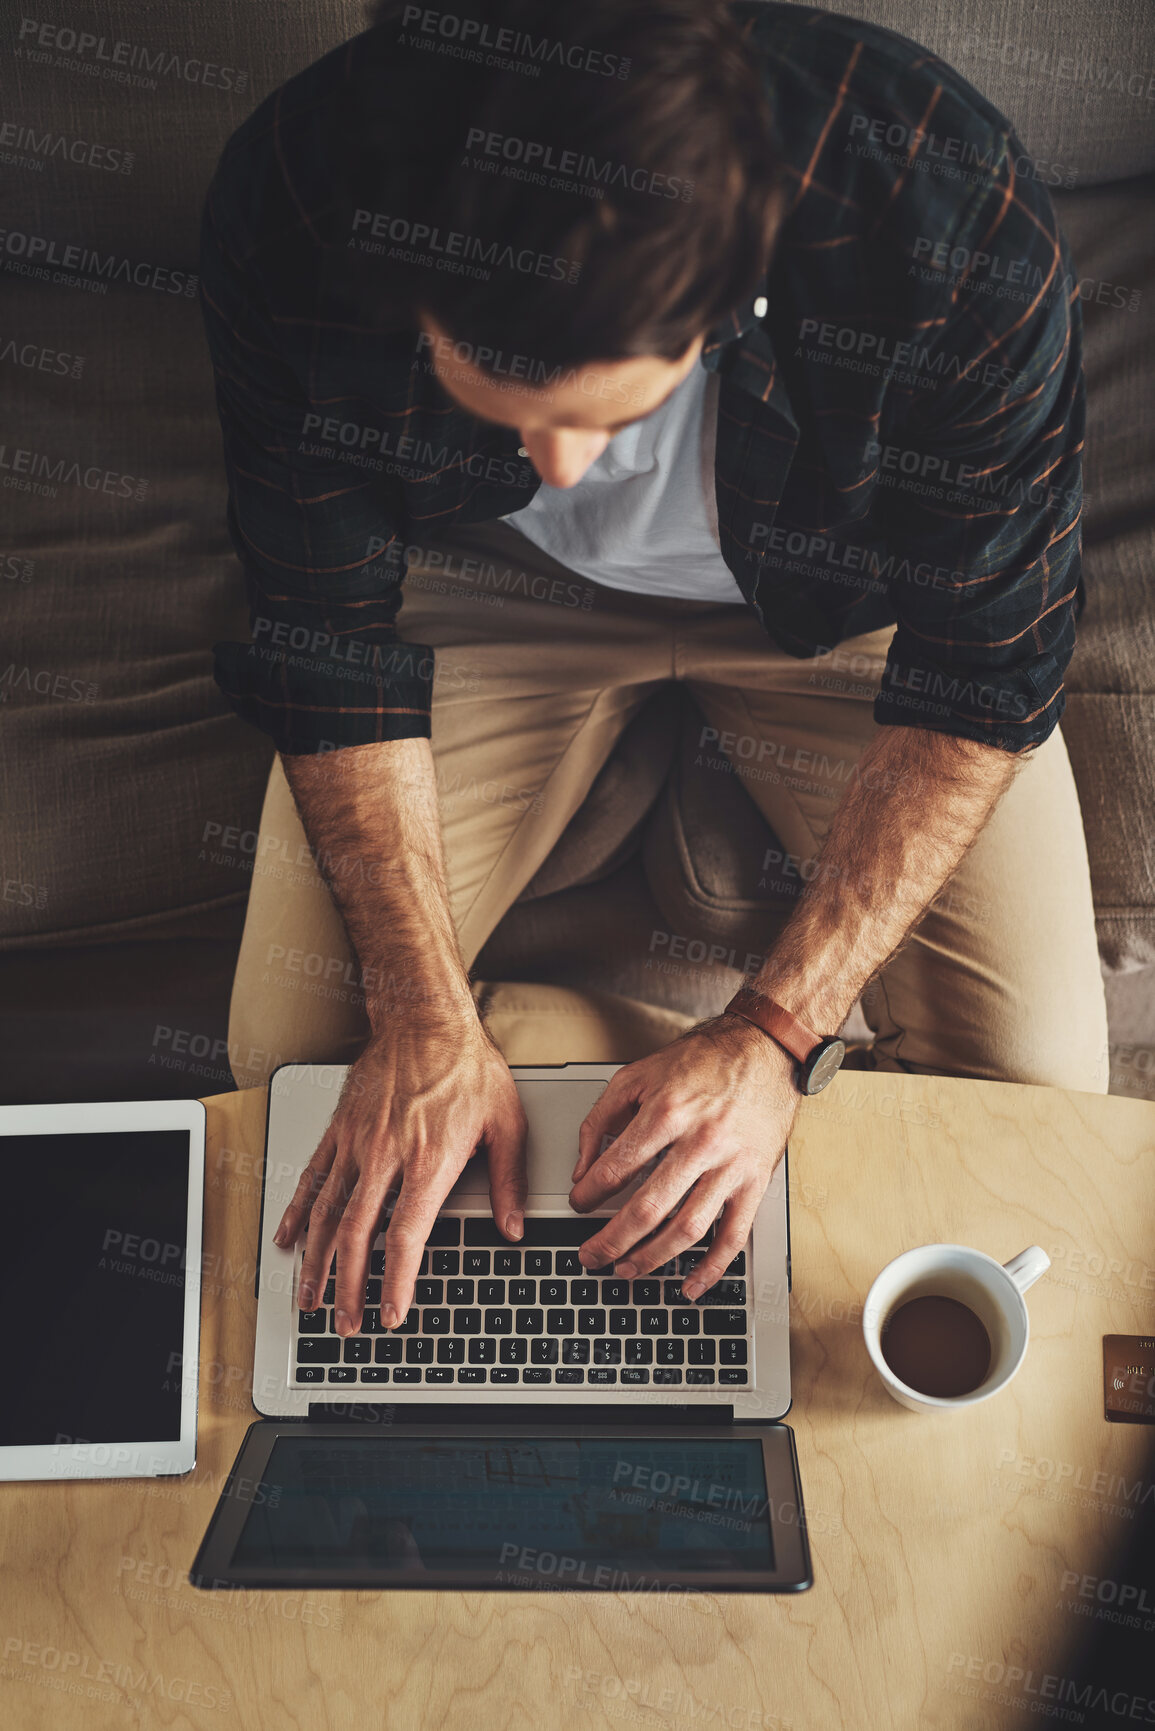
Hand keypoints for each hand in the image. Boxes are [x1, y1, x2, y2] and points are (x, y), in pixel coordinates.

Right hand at [274, 1015, 526, 1333]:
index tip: (391, 1314)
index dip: (397, 1282)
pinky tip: (290, 1241)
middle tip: (346, 1324)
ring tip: (310, 1299)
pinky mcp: (339, 1129)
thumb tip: (512, 1226)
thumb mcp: (505, 1122)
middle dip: (349, 1288)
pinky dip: (299, 1213)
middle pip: (359, 1237)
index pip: (407, 1237)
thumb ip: (507, 1180)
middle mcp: (387, 1157)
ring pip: (328, 1214)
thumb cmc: (468, 1066)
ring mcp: (357, 1143)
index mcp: (430, 1161)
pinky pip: (312, 1177)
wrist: (425, 1017)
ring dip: (317, 1262)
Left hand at [569, 1015, 798, 1296]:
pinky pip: (733, 1235)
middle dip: (611, 1240)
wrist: (766, 1049)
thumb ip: (601, 1119)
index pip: (616, 1168)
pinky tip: (690, 1285)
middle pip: (647, 1208)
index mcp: (666, 1113)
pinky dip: (711, 1268)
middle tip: (590, 1256)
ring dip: (652, 1258)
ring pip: (686, 1229)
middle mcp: (700, 1142)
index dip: (589, 1194)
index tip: (577, 1205)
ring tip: (626, 1270)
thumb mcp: (637, 1074)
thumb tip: (582, 1168)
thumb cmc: (702, 1061)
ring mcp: (731, 1165)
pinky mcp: (755, 1181)